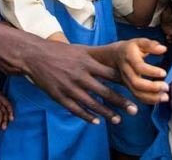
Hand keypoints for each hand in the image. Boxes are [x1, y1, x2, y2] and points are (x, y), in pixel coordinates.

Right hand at [0, 37, 136, 124]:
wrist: (34, 55)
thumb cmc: (59, 51)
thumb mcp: (79, 49)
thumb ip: (95, 56)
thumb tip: (113, 58)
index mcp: (86, 62)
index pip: (110, 74)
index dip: (124, 81)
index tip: (137, 87)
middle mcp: (80, 75)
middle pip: (104, 92)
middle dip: (120, 102)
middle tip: (134, 110)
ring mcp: (69, 87)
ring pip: (91, 103)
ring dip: (106, 113)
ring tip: (118, 119)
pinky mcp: (59, 96)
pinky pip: (75, 109)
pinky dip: (86, 116)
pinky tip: (96, 122)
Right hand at [111, 39, 168, 104]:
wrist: (115, 56)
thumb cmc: (131, 48)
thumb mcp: (139, 42)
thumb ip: (150, 45)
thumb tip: (163, 49)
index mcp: (129, 57)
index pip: (139, 67)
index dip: (151, 71)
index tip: (164, 73)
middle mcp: (126, 71)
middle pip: (136, 83)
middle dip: (152, 88)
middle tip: (166, 87)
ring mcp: (126, 81)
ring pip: (137, 93)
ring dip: (152, 97)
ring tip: (166, 97)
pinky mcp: (128, 87)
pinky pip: (137, 96)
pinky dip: (149, 100)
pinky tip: (160, 99)